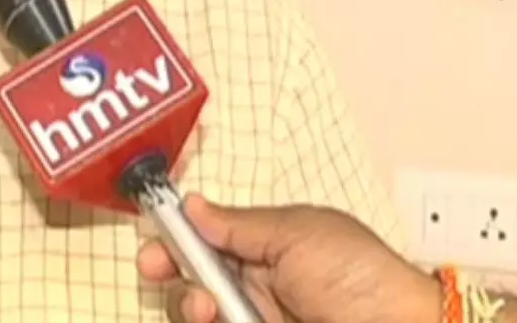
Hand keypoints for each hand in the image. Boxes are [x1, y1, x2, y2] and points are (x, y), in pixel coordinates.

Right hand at [137, 197, 440, 322]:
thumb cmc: (363, 277)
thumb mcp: (297, 234)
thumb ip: (238, 225)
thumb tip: (193, 205)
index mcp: (266, 248)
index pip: (207, 242)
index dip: (175, 243)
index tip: (153, 248)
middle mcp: (258, 288)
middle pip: (192, 284)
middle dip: (170, 278)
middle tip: (159, 273)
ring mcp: (260, 320)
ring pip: (201, 317)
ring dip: (189, 308)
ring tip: (207, 310)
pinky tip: (214, 320)